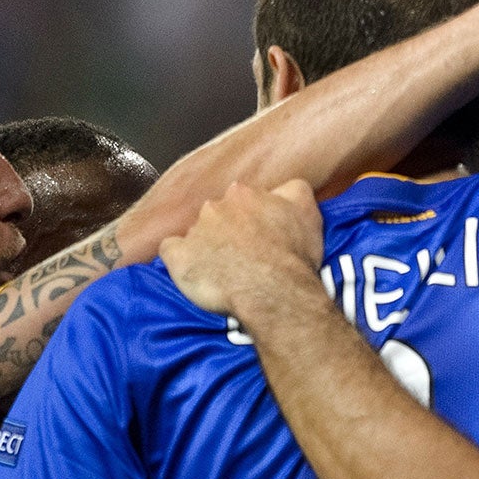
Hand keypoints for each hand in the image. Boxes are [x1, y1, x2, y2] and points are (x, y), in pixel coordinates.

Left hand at [160, 181, 326, 324]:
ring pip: (196, 233)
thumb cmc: (292, 255)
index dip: (250, 218)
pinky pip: (170, 250)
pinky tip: (193, 271)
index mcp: (243, 193)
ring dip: (206, 247)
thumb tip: (285, 187)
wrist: (275, 292)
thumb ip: (293, 189)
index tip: (258, 236)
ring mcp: (195, 231)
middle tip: (242, 254)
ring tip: (223, 270)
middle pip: (216, 214)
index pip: (241, 198)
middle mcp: (215, 207)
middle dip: (226, 230)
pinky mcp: (179, 257)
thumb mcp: (308, 211)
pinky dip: (179, 259)